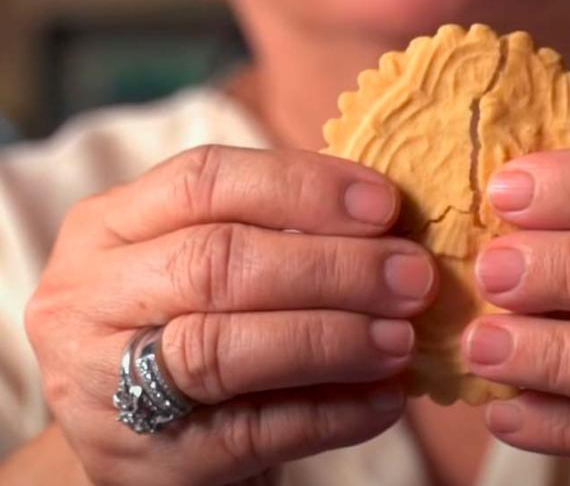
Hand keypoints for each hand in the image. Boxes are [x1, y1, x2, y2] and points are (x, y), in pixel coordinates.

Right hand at [25, 145, 436, 485]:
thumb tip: (393, 228)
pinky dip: (331, 414)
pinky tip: (385, 399)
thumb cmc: (192, 323)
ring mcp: (104, 384)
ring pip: (224, 348)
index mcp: (108, 226)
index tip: (387, 205)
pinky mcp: (145, 462)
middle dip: (333, 267)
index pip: (206, 180)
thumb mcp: (205, 264)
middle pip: (217, 261)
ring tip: (403, 341)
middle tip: (413, 277)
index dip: (304, 188)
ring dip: (333, 339)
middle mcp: (88, 297)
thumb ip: (278, 235)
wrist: (134, 438)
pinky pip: (252, 433)